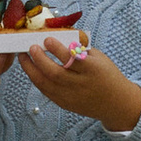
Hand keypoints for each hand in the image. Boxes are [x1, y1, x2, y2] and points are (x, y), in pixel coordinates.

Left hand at [18, 29, 140, 133]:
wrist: (116, 103)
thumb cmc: (107, 75)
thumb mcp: (99, 58)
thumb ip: (80, 49)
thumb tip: (57, 36)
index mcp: (92, 70)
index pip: (72, 59)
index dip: (57, 49)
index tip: (47, 39)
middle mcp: (81, 85)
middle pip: (55, 73)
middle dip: (39, 60)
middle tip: (31, 47)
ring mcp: (71, 97)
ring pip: (46, 84)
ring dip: (31, 70)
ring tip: (23, 57)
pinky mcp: (65, 104)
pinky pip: (46, 92)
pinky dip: (36, 79)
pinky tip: (31, 69)